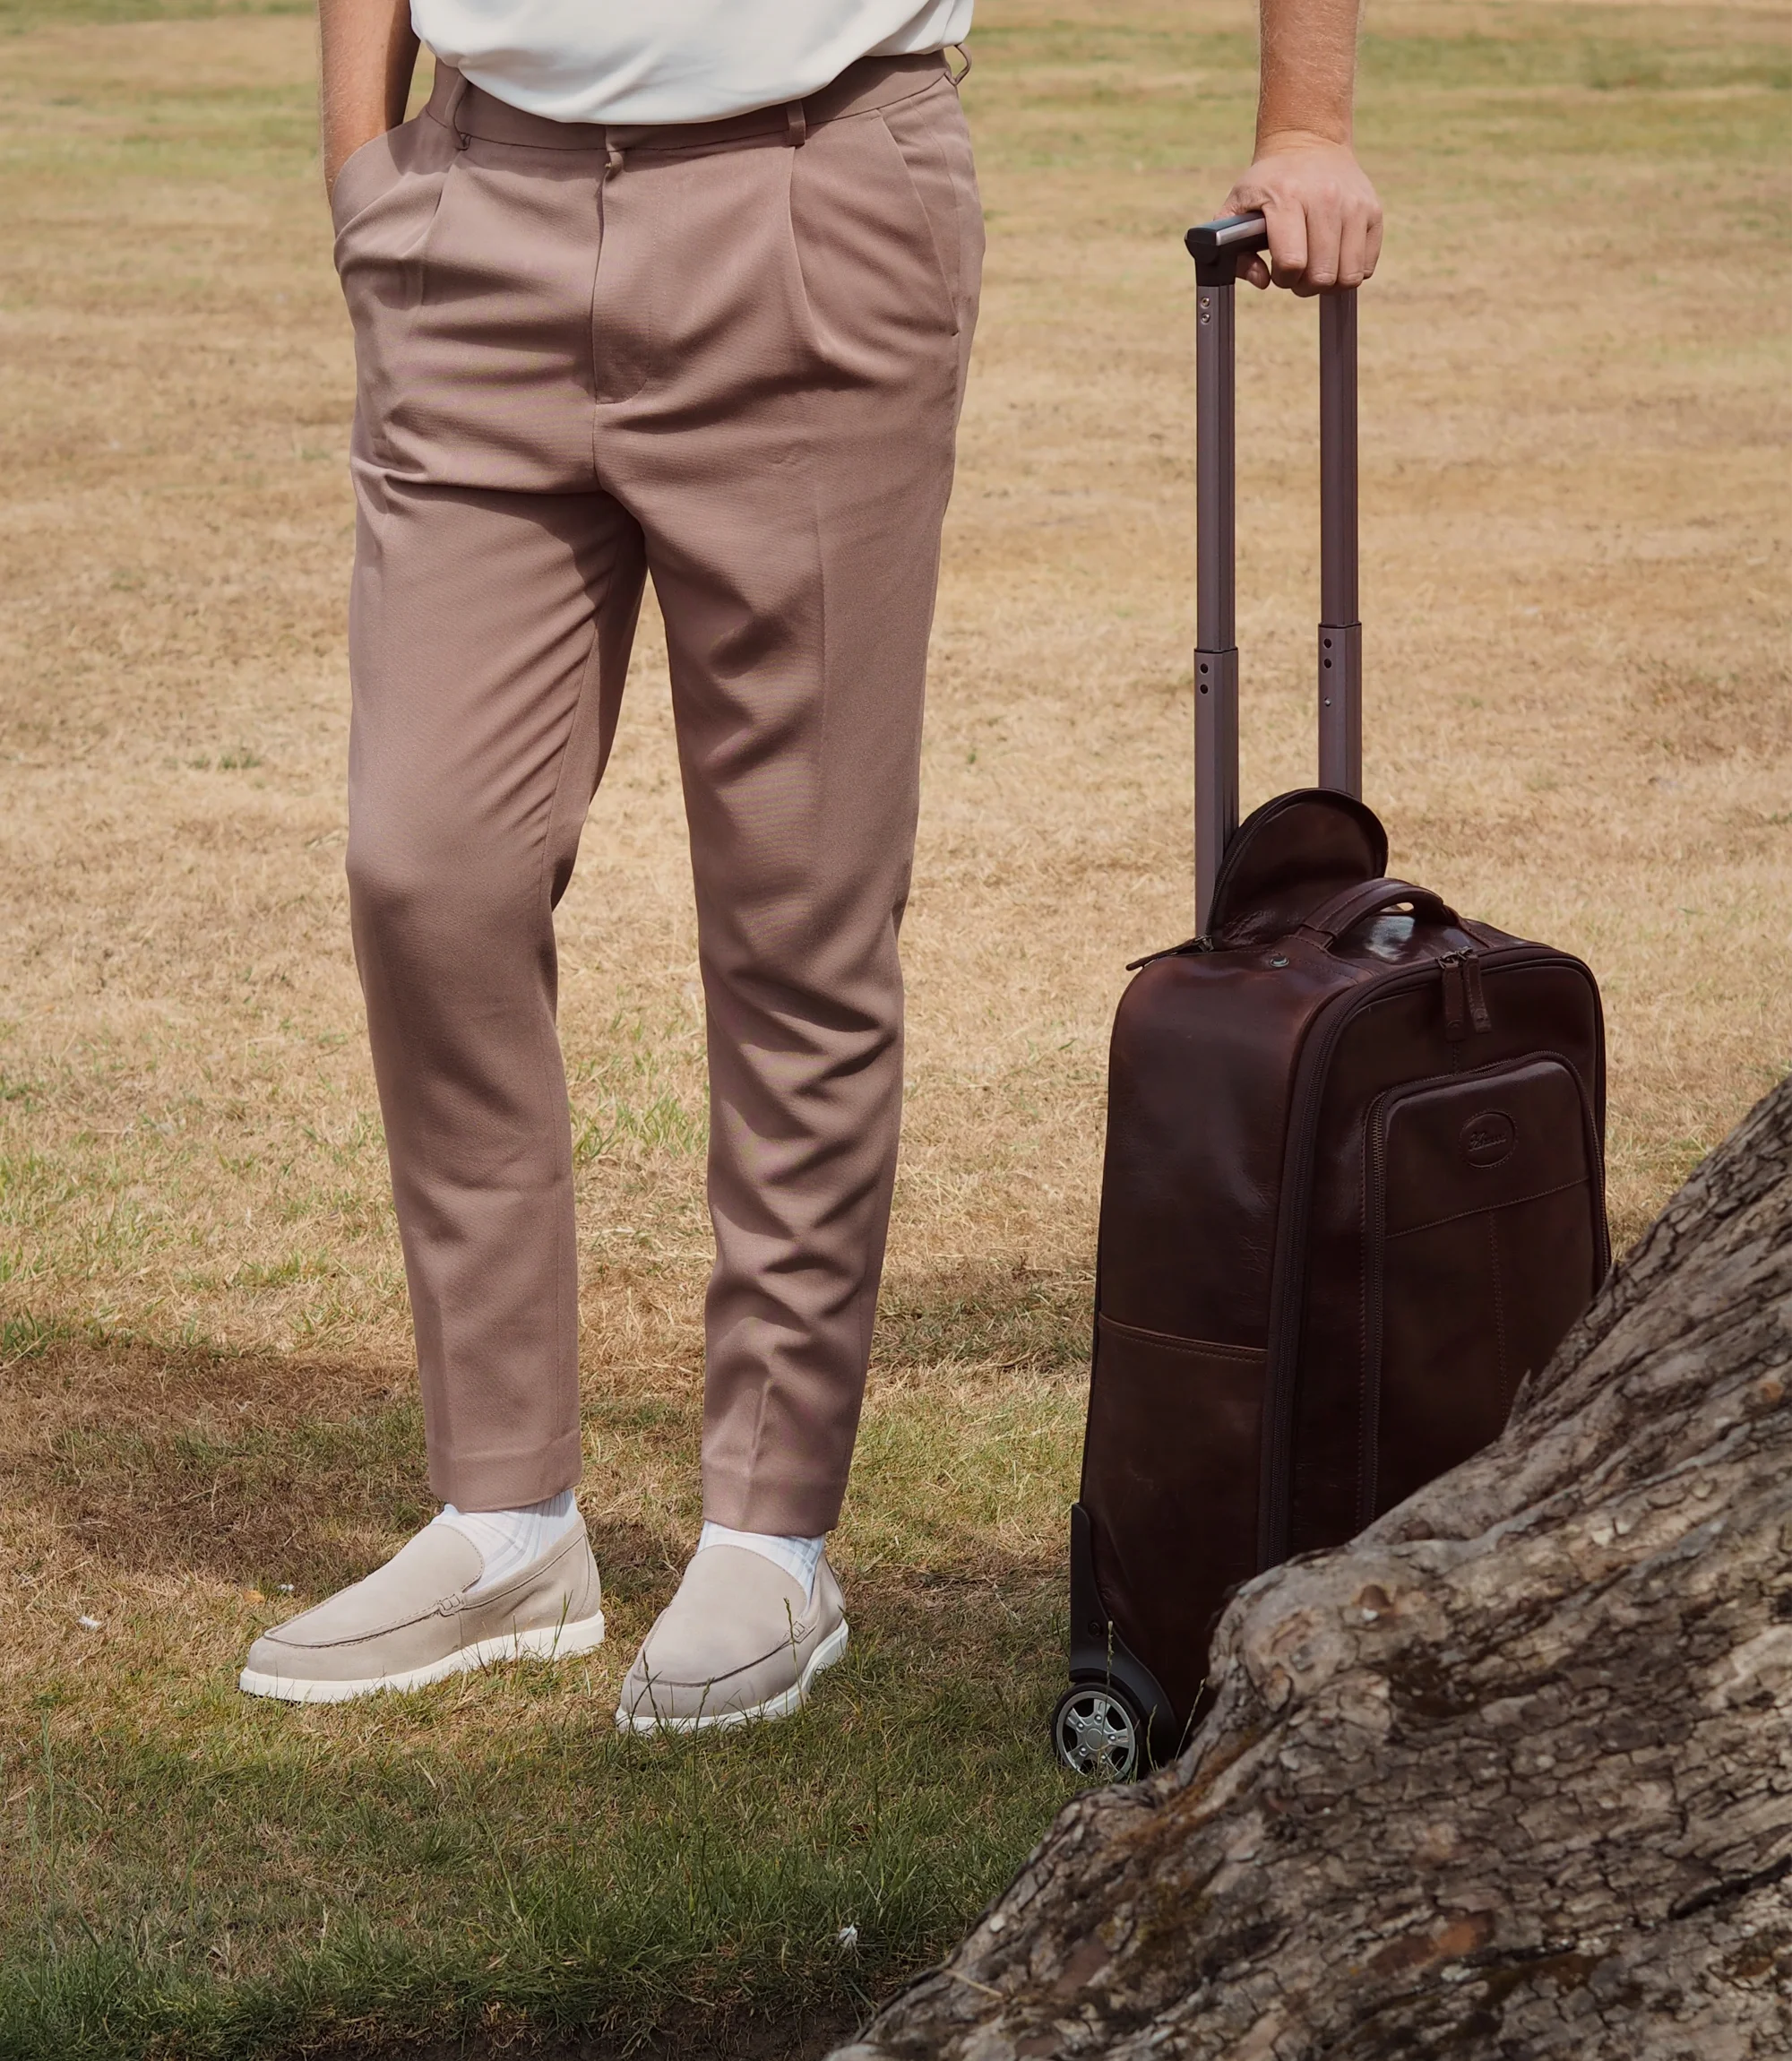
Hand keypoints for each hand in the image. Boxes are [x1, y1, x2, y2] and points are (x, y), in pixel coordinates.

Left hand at [1221, 135, 1382, 294]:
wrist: (1309, 142)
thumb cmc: (1270, 181)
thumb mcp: (1238, 204)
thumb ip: (1233, 249)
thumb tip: (1262, 281)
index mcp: (1288, 197)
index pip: (1292, 262)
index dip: (1283, 278)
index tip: (1279, 270)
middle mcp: (1326, 198)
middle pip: (1322, 275)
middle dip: (1305, 286)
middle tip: (1298, 272)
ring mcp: (1355, 204)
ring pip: (1348, 276)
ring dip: (1330, 283)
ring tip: (1317, 267)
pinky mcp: (1374, 211)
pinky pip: (1367, 266)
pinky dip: (1350, 271)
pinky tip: (1335, 257)